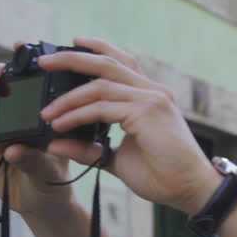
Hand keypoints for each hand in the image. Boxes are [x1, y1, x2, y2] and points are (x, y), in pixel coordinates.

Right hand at [0, 57, 74, 214]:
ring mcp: (4, 123)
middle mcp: (23, 110)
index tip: (18, 46)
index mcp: (46, 108)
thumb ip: (36, 160)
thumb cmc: (57, 179)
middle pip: (3, 83)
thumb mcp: (54, 171)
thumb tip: (14, 149)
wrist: (44, 202)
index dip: (24, 58)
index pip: (36, 77)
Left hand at [32, 37, 219, 213]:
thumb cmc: (163, 176)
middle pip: (108, 62)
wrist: (191, 190)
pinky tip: (61, 124)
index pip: (121, 63)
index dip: (96, 50)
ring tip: (47, 112)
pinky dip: (77, 114)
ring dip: (68, 97)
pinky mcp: (146, 112)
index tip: (71, 45)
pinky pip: (101, 107)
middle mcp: (152, 92)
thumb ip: (90, 149)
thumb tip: (55, 143)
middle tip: (45, 61)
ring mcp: (151, 99)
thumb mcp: (118, 159)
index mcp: (151, 98)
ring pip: (100, 84)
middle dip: (73, 58)